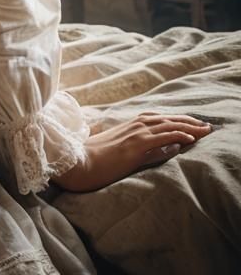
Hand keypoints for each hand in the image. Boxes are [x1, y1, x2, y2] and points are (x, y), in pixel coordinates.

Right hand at [51, 111, 213, 191]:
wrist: (78, 163)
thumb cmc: (91, 160)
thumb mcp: (114, 151)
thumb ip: (135, 148)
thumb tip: (159, 148)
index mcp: (126, 127)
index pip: (155, 119)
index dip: (173, 120)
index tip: (188, 123)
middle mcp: (132, 127)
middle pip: (165, 119)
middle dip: (186, 121)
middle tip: (204, 124)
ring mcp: (134, 134)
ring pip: (167, 125)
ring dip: (188, 125)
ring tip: (204, 129)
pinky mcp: (136, 145)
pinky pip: (162, 137)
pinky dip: (178, 135)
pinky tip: (191, 137)